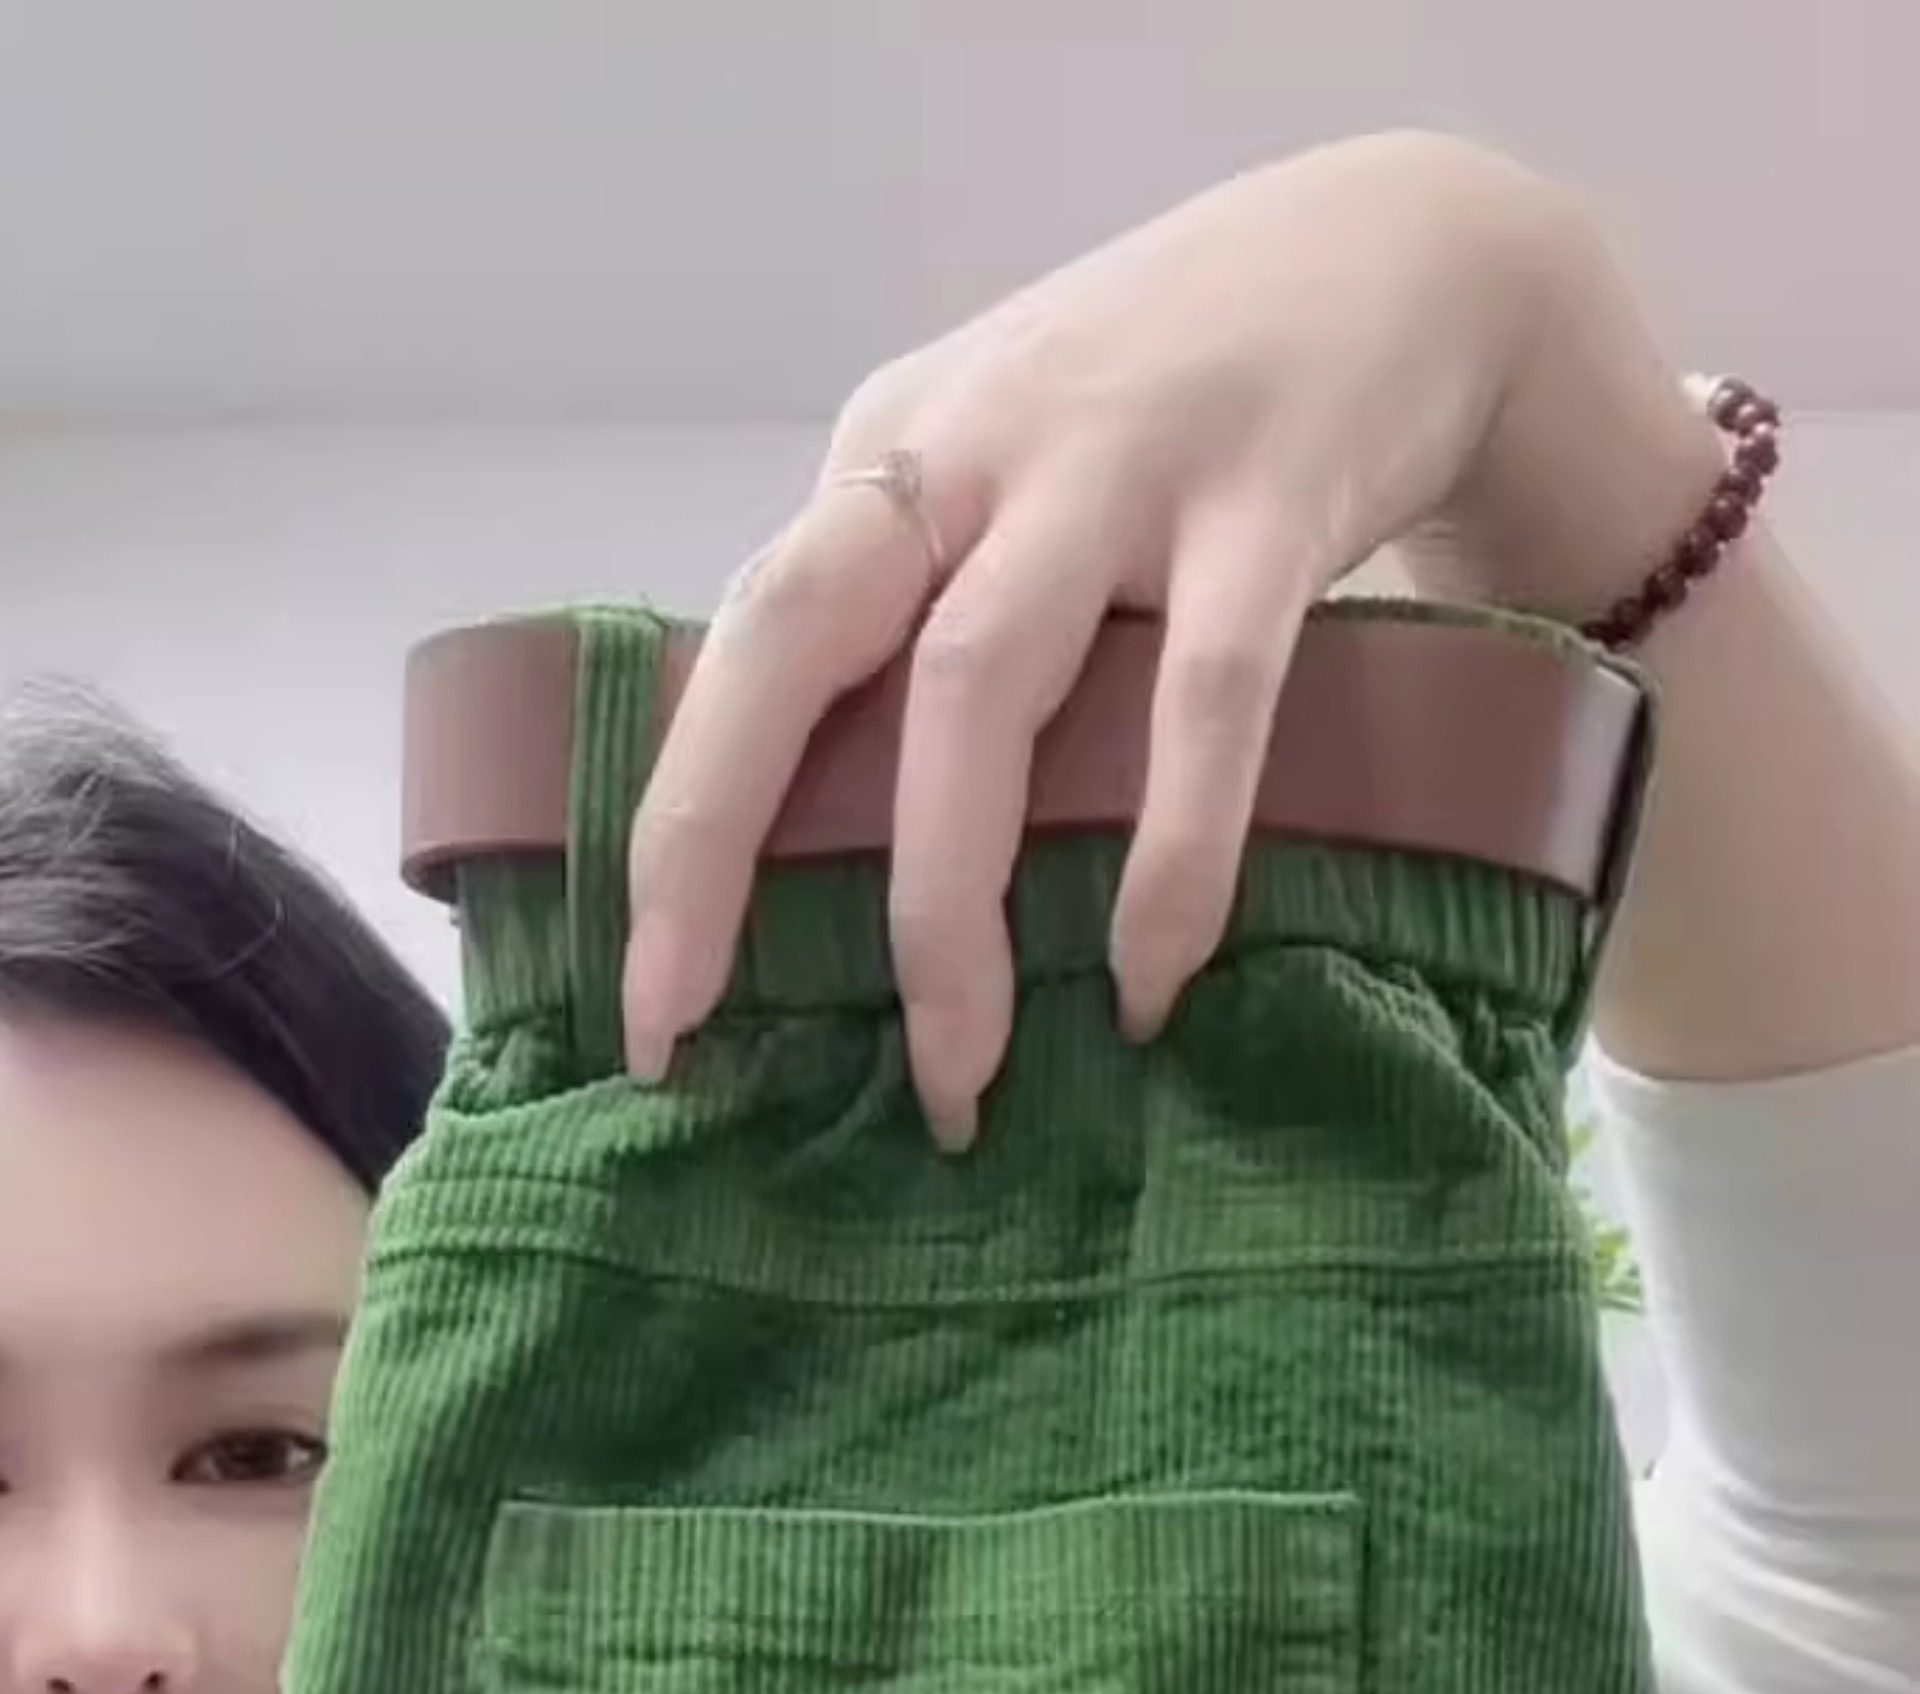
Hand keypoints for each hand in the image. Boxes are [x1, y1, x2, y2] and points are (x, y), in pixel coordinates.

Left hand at [623, 133, 1684, 1142]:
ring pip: (976, 690)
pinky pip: (1204, 701)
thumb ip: (919, 603)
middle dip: (720, 845)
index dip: (674, 828)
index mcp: (893, 459)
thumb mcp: (1008, 469)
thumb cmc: (1180, 408)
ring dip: (946, 903)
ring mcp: (1119, 466)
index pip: (743, 645)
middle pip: (800, 644)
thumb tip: (821, 839)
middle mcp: (975, 450)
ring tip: (957, 1073)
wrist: (1414, 250)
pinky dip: (1171, 852)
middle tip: (698, 1029)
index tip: (649, 1013)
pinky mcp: (1271, 499)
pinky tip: (1149, 979)